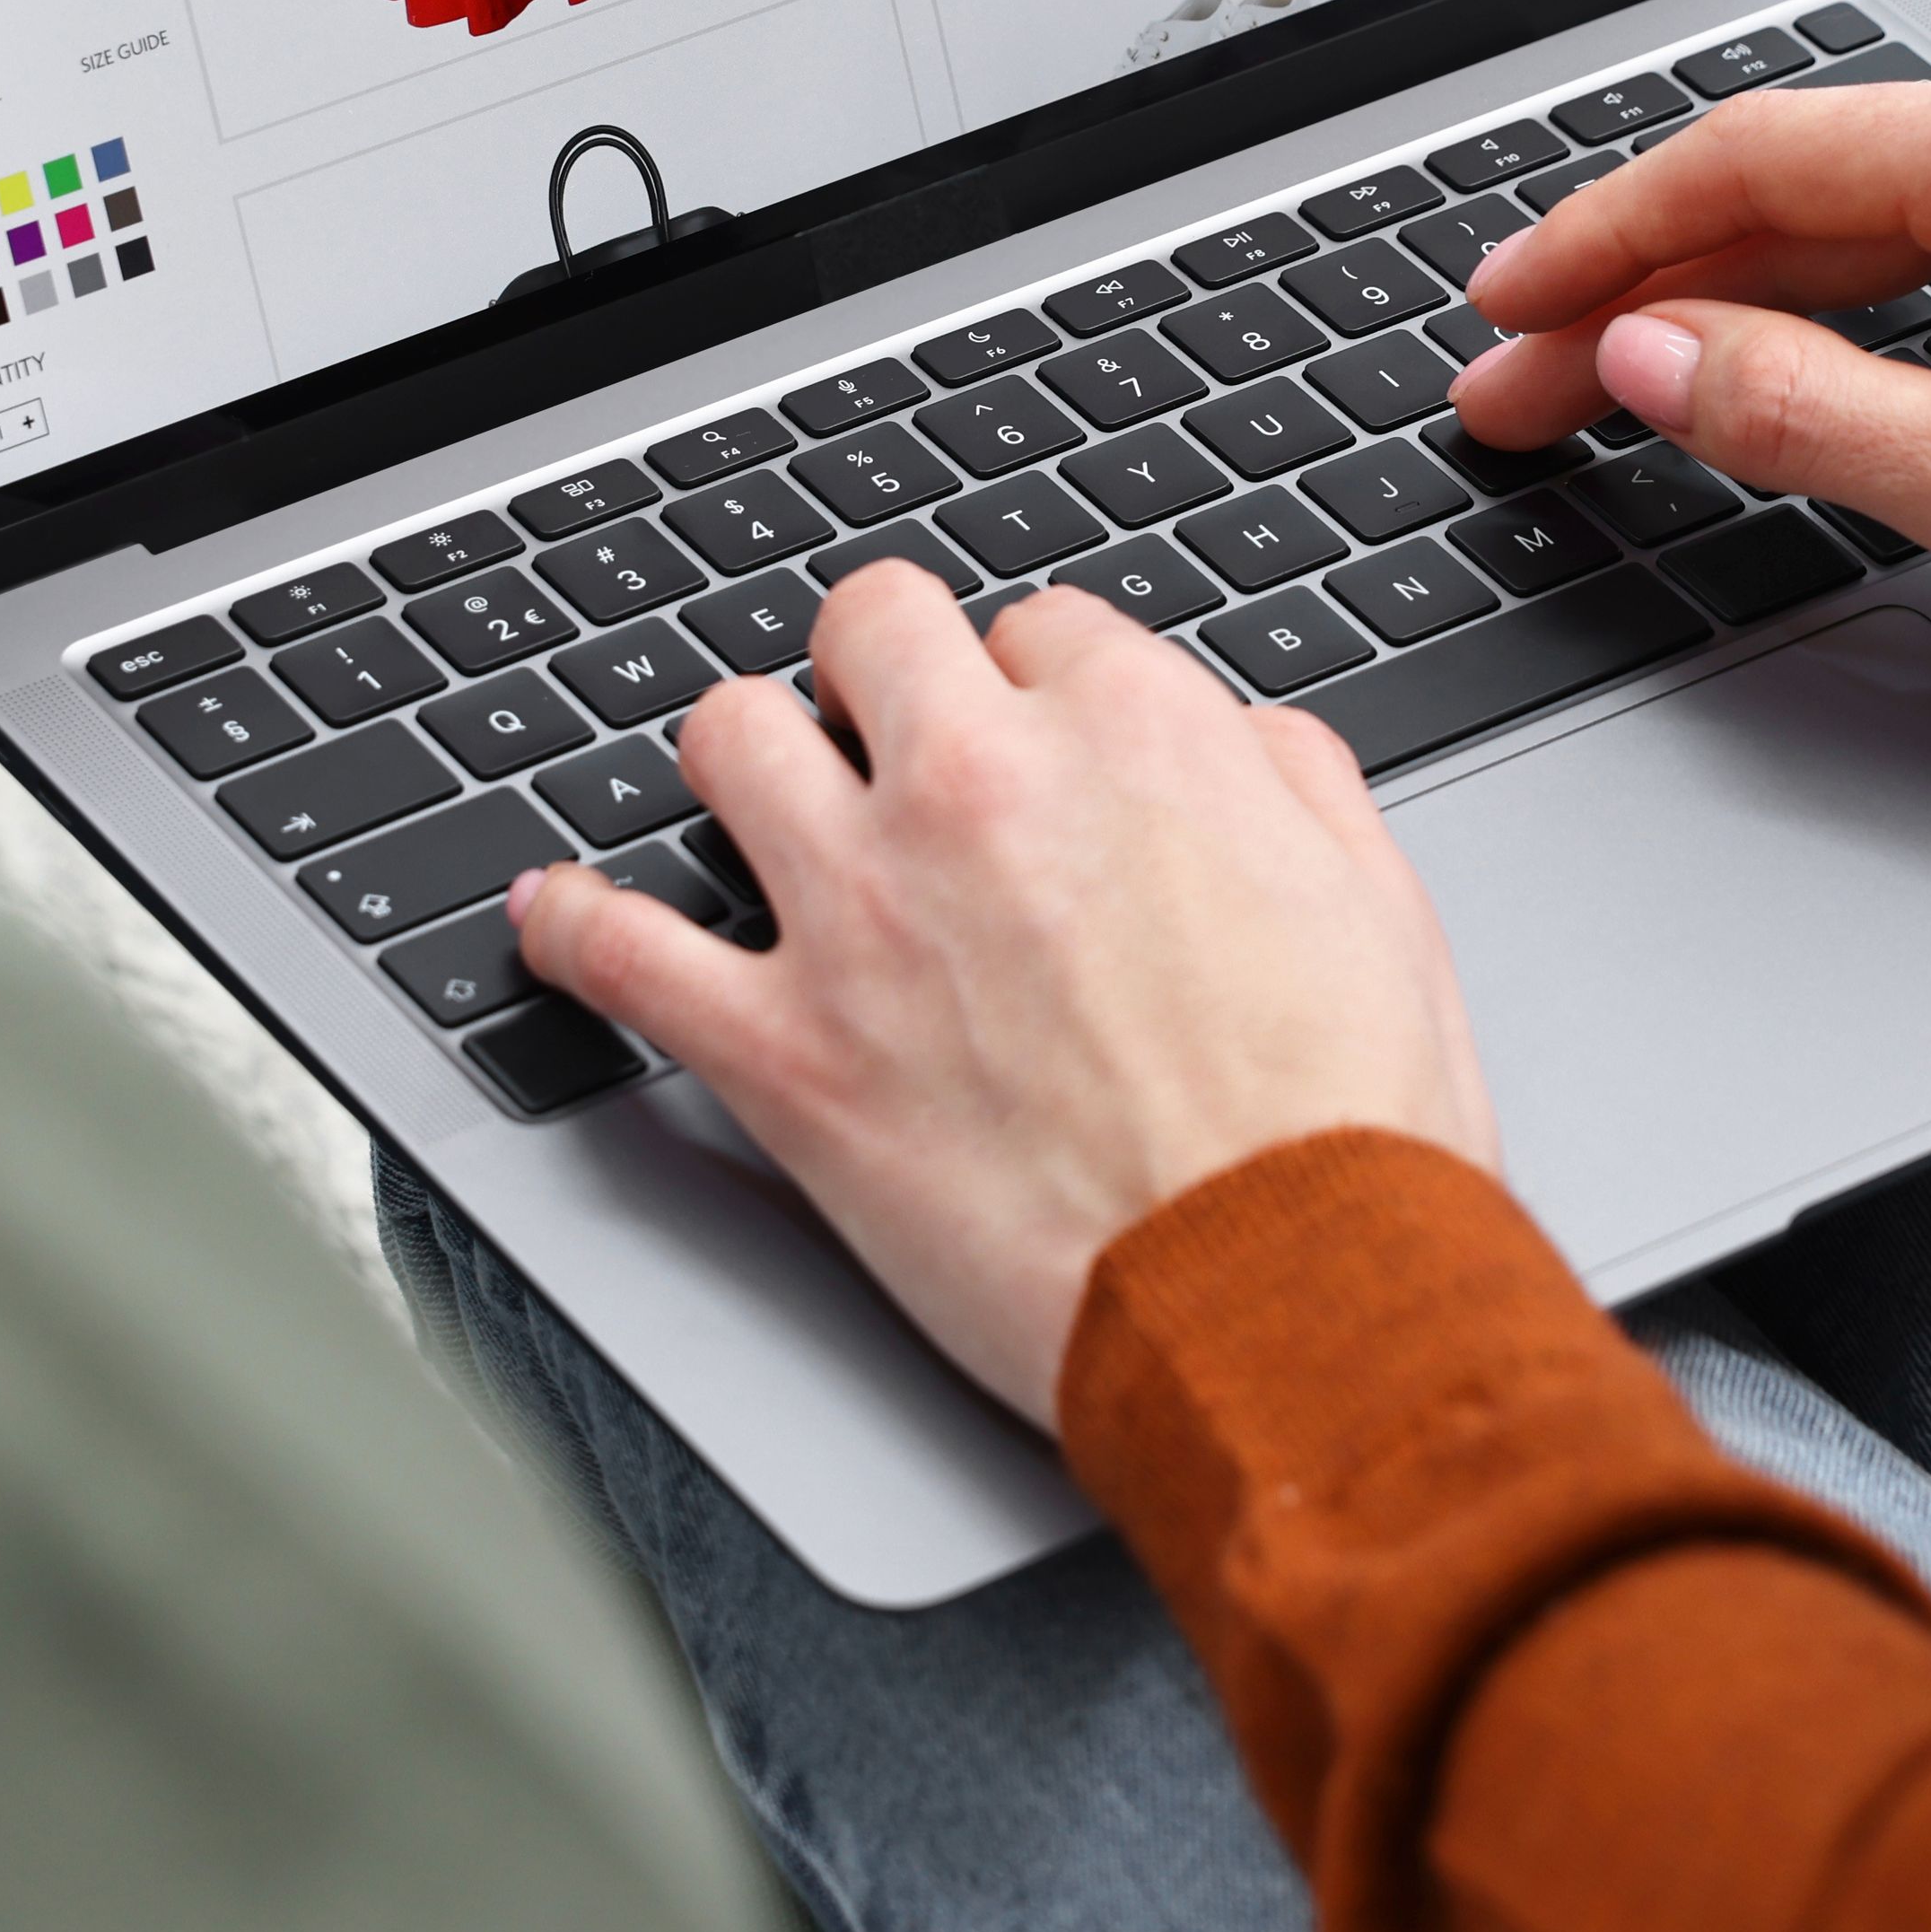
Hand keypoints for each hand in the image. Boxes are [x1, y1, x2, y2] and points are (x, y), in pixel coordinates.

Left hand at [511, 566, 1495, 1425]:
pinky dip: (570, 928)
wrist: (1286, 1302)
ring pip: (728, 735)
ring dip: (741, 757)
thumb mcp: (1381, 907)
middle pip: (869, 629)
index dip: (1034, 688)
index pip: (1037, 628)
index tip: (1033, 741)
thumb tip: (1240, 743)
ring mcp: (864, 912)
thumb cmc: (1345, 1131)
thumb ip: (1293, 787)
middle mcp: (979, 789)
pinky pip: (622, 952)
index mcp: (1133, 737)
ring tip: (752, 792)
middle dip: (880, 670)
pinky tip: (550, 915)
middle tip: (887, 731)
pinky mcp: (787, 1054)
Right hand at [1453, 62, 1930, 721]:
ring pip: (1899, 223)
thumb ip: (1807, 413)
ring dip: (1755, 304)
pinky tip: (1802, 369)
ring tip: (1628, 387)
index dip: (1604, 238)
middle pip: (1819, 187)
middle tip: (1517, 390)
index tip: (1499, 310)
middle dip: (1655, 292)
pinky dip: (1869, 314)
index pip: (1763, 157)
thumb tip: (1654, 359)